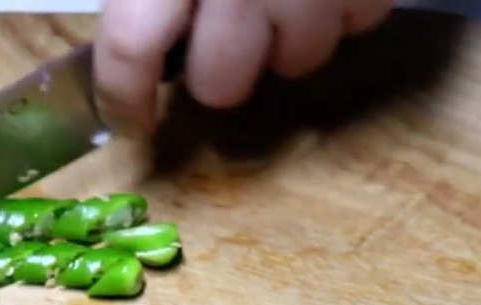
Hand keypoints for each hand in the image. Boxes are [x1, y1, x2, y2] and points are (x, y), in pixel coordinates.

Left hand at [93, 0, 395, 135]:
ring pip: (299, 60)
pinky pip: (358, 23)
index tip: (128, 118)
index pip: (131, 51)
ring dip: (283, 40)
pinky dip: (341, 10)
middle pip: (223, 82)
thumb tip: (125, 47)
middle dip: (217, 71)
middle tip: (216, 36)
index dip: (122, 98)